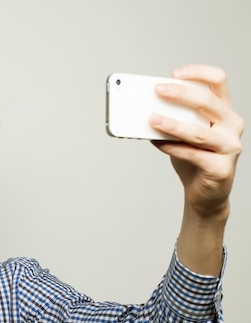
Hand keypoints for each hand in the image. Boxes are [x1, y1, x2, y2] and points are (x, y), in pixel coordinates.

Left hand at [149, 65, 243, 219]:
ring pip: (199, 131)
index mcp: (224, 111)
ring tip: (151, 119)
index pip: (218, 81)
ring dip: (172, 124)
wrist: (205, 194)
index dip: (198, 73)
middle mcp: (232, 125)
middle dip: (181, 94)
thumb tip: (146, 107)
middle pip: (208, 102)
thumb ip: (175, 119)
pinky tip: (157, 142)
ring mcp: (229, 147)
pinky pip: (192, 155)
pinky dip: (172, 147)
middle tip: (158, 91)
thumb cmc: (195, 159)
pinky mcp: (221, 168)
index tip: (174, 73)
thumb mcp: (185, 134)